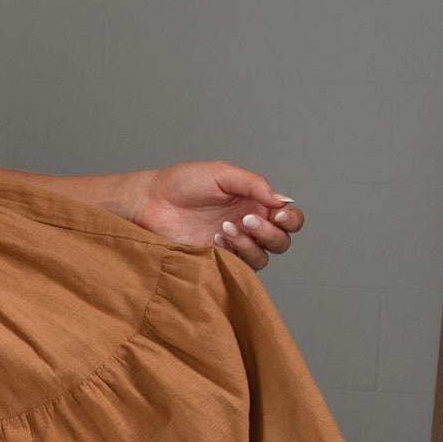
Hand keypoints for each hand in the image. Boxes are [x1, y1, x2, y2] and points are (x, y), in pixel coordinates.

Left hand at [130, 160, 304, 270]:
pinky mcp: (218, 261)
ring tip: (224, 228)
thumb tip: (281, 200)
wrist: (151, 203)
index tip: (278, 213)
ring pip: (263, 257)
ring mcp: (234, 246)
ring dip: (250, 244)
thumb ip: (254, 183)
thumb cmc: (182, 183)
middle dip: (269, 232)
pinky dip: (234, 254)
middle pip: (281, 241)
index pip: (289, 217)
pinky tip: (215, 239)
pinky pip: (240, 268)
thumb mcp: (221, 173)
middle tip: (245, 220)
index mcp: (255, 203)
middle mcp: (249, 226)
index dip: (291, 219)